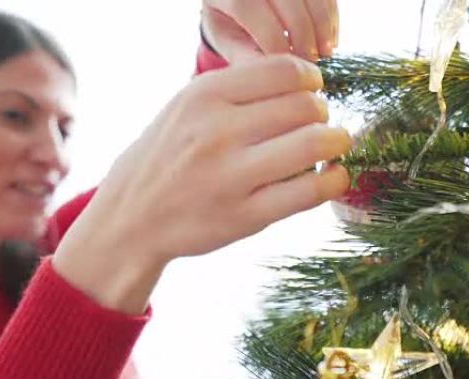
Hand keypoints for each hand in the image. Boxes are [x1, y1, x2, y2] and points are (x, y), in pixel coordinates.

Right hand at [53, 55, 351, 312]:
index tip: (311, 90)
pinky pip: (310, 192)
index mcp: (203, 97)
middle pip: (304, 106)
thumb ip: (236, 90)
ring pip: (314, 144)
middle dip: (322, 112)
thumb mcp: (186, 108)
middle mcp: (216, 132)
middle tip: (319, 123)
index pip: (283, 71)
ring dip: (336, 141)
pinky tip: (333, 177)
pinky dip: (335, 180)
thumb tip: (302, 81)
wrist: (132, 216)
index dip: (310, 79)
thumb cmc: (167, 157)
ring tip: (333, 146)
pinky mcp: (244, 216)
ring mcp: (230, 176)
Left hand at [202, 0, 338, 62]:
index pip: (248, 8)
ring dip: (323, 25)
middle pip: (287, 0)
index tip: (286, 67)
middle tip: (310, 63)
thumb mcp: (225, 37)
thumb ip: (242, 54)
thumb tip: (270, 75)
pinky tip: (329, 38)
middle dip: (302, 36)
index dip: (271, 40)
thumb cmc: (227, 21)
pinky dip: (331, 16)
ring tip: (325, 52)